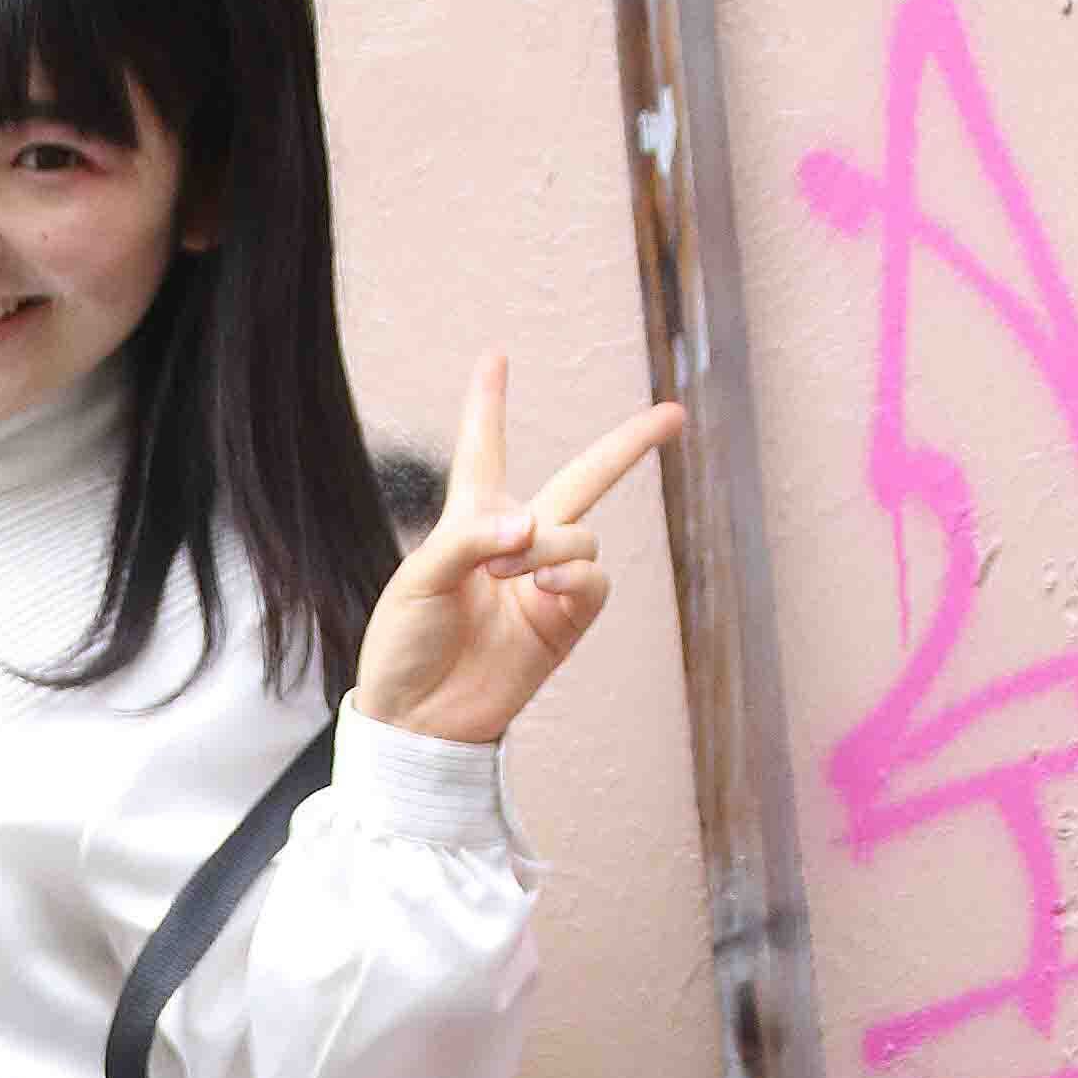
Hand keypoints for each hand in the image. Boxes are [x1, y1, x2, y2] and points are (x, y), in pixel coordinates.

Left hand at [351, 346, 684, 745]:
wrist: (416, 721)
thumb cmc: (403, 646)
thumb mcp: (418, 579)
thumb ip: (471, 539)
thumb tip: (534, 527)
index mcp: (468, 520)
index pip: (483, 450)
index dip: (487, 404)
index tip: (494, 356)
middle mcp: (515, 543)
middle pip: (583, 478)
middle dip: (629, 446)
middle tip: (673, 414)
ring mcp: (545, 583)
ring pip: (582, 535)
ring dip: (550, 544)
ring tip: (506, 570)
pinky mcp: (564, 622)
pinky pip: (594, 580)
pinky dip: (572, 575)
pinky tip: (542, 586)